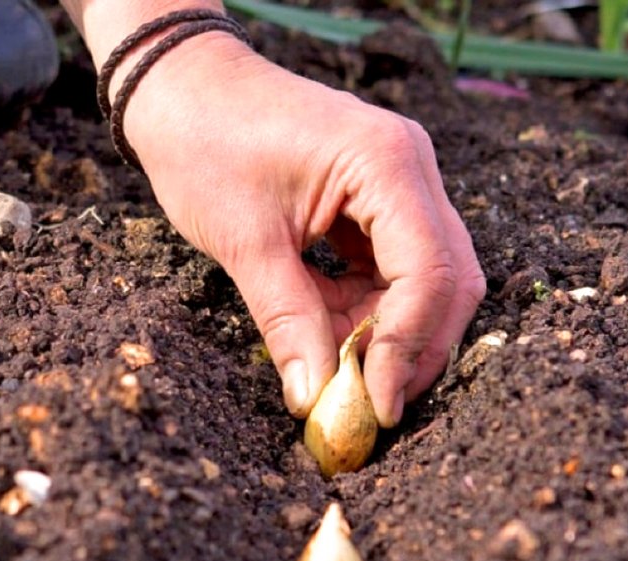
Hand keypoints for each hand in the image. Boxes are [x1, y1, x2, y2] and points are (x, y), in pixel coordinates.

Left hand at [122, 34, 484, 425]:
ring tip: (332, 368)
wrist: (182, 88)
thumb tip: (314, 399)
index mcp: (386, 164)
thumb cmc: (206, 144)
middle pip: (446, 279)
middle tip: (369, 405)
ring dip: (386, 333)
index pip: (429, 273)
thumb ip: (287, 321)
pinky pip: (393, 269)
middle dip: (412, 348)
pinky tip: (326, 331)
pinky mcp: (378, 200)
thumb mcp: (245, 241)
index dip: (409, 348)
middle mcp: (410, 168)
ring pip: (425, 280)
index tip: (376, 406)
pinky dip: (366, 309)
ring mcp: (399, 182)